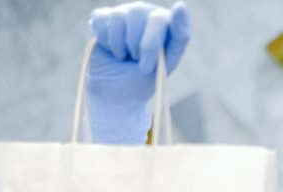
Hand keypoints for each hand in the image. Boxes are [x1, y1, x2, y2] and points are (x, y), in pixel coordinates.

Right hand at [86, 1, 189, 143]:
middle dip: (136, 45)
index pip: (162, 18)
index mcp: (166, 22)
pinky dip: (104, 40)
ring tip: (124, 56)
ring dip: (119, 44)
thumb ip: (179, 37)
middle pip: (138, 12)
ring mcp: (125, 13)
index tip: (162, 35)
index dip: (156, 36)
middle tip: (137, 61)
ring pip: (118, 16)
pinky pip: (101, 19)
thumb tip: (180, 3)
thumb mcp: (167, 62)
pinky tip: (111, 49)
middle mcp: (147, 13)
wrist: (116, 91)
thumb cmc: (145, 78)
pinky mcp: (104, 17)